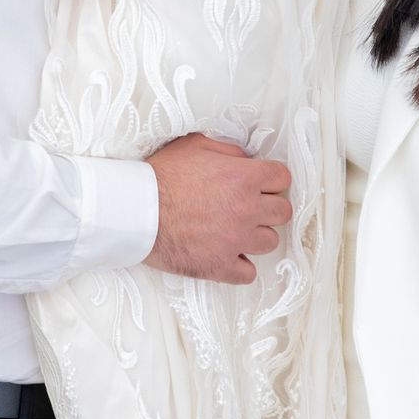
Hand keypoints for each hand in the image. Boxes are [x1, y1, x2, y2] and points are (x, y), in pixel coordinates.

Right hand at [144, 133, 291, 284]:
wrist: (135, 209)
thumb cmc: (161, 175)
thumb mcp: (196, 145)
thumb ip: (230, 151)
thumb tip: (247, 160)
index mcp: (243, 177)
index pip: (283, 178)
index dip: (272, 179)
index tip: (262, 183)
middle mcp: (246, 209)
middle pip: (283, 212)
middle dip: (269, 206)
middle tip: (250, 205)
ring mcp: (235, 241)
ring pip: (271, 242)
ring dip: (257, 235)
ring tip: (237, 230)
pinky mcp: (219, 266)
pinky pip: (249, 273)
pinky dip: (241, 265)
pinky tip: (229, 254)